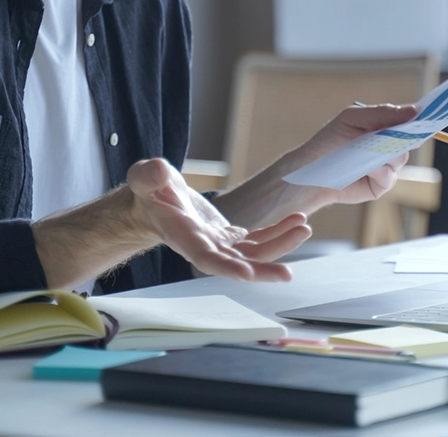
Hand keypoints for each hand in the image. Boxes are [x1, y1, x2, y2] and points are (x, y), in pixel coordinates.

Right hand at [126, 158, 310, 280]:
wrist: (155, 201)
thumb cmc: (148, 190)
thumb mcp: (144, 177)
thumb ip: (148, 176)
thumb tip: (159, 172)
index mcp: (184, 236)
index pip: (205, 258)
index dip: (226, 267)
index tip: (247, 274)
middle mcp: (204, 246)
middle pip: (236, 263)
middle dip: (263, 268)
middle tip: (288, 274)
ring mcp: (219, 243)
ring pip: (253, 253)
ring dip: (279, 244)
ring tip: (303, 227)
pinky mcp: (229, 236)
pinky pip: (258, 240)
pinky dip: (277, 232)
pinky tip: (296, 221)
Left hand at [282, 103, 419, 204]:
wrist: (312, 172)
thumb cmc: (330, 141)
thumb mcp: (352, 118)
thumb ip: (382, 113)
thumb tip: (414, 111)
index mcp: (384, 126)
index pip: (409, 119)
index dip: (420, 117)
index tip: (427, 114)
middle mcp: (389, 145)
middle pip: (410, 138)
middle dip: (405, 135)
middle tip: (396, 131)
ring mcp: (387, 166)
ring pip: (400, 157)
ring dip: (385, 153)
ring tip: (365, 151)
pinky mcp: (381, 184)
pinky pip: (389, 175)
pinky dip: (378, 170)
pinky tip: (365, 169)